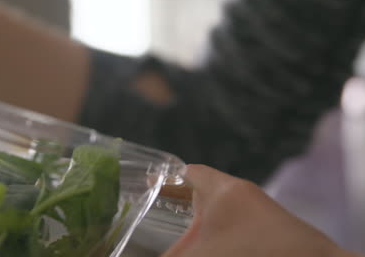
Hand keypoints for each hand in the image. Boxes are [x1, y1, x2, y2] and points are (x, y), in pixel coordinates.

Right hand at [162, 164, 358, 256]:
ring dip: (200, 216)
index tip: (149, 181)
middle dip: (180, 197)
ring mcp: (260, 211)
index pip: (189, 172)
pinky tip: (212, 243)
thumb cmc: (253, 253)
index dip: (166, 176)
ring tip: (180, 227)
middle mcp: (242, 195)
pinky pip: (235, 221)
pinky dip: (218, 227)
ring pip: (220, 206)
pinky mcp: (272, 228)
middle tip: (158, 206)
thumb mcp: (204, 255)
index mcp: (223, 191)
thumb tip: (151, 256)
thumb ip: (174, 255)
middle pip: (203, 188)